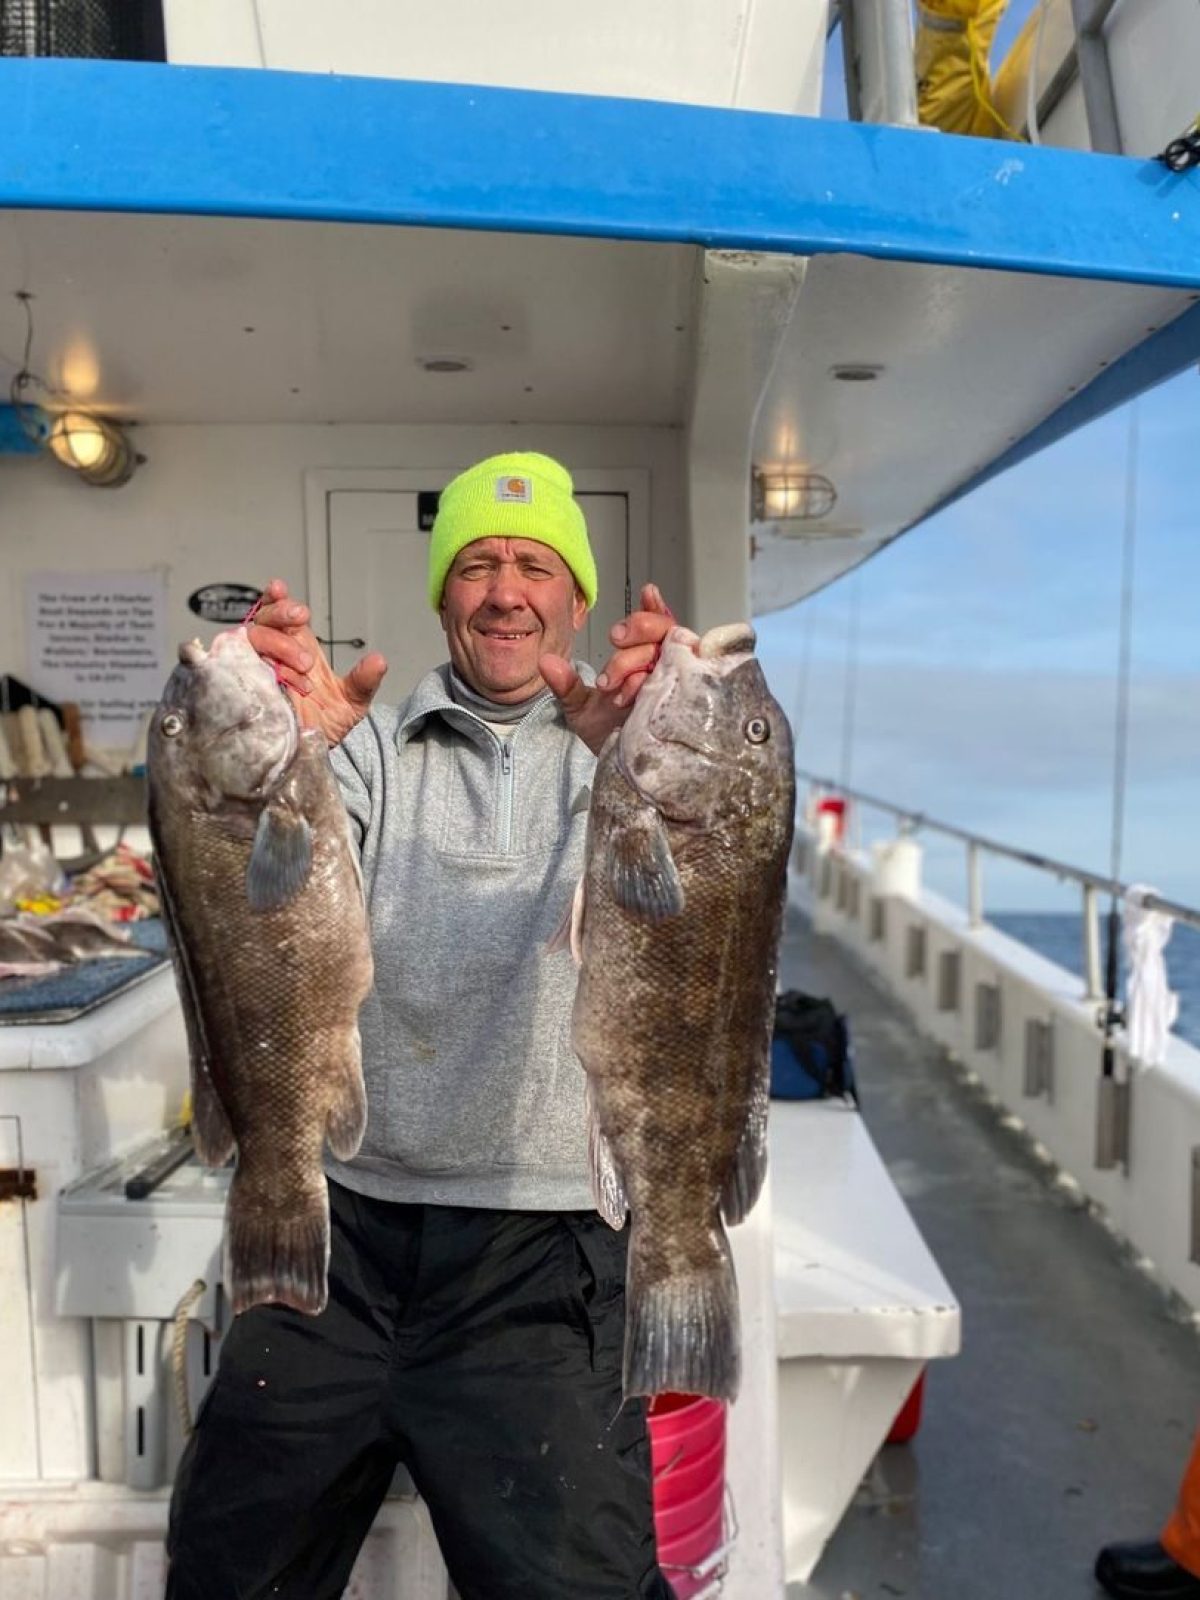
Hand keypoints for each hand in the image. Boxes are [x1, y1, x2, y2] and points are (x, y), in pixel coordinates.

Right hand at [245, 579, 387, 746]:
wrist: (306, 759)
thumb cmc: (323, 726)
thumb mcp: (351, 704)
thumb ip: (363, 682)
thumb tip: (380, 661)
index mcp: (297, 649)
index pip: (281, 615)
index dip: (277, 599)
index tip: (279, 587)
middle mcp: (272, 655)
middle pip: (264, 619)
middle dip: (280, 613)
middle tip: (301, 618)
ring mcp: (253, 670)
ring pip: (249, 639)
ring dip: (276, 643)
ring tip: (303, 666)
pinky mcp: (238, 690)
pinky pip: (229, 667)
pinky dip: (244, 663)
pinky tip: (264, 670)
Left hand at [539, 584, 674, 756]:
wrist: (618, 769)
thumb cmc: (607, 736)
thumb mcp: (580, 708)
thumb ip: (565, 683)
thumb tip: (545, 661)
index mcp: (643, 662)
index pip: (655, 626)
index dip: (653, 607)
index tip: (646, 592)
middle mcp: (663, 668)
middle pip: (663, 631)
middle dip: (639, 629)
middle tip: (615, 641)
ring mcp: (676, 686)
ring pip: (670, 651)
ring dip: (640, 658)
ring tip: (616, 684)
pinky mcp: (685, 705)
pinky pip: (686, 679)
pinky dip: (663, 676)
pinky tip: (644, 682)